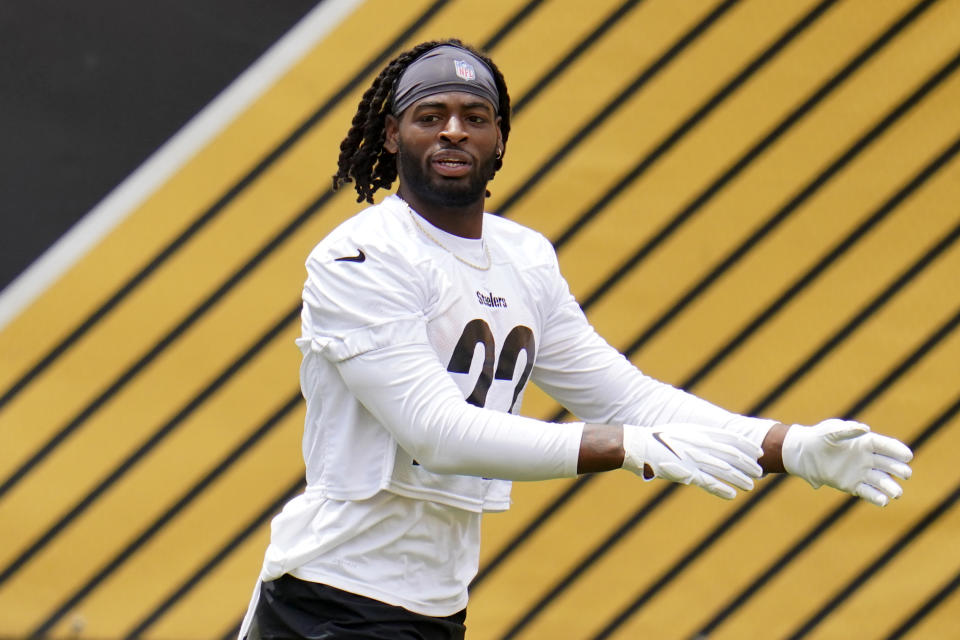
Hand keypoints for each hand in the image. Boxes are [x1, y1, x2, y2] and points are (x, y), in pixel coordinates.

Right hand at [622, 424, 762, 498]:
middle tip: (759, 471)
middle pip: (731, 455)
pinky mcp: (685, 473)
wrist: (636, 445)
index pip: (731, 438)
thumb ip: (697, 436)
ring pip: (724, 470)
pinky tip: (732, 495)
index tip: (758, 452)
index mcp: (699, 432)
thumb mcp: (681, 431)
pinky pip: (708, 483)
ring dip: (740, 478)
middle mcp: (699, 444)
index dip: (747, 446)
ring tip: (751, 485)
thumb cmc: (657, 438)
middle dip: (747, 464)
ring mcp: (693, 459)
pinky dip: (721, 489)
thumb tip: (711, 441)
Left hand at [781, 419, 912, 505]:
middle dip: (899, 469)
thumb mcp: (831, 430)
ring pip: (881, 481)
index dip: (897, 450)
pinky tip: (883, 501)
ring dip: (890, 487)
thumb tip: (865, 429)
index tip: (908, 456)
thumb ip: (847, 429)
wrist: (805, 454)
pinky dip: (876, 497)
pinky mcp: (852, 485)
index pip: (885, 446)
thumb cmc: (819, 437)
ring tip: (897, 493)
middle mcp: (867, 458)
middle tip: (906, 474)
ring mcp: (861, 473)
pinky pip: (867, 492)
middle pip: (888, 464)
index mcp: (865, 442)